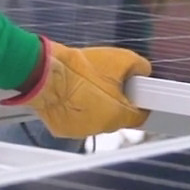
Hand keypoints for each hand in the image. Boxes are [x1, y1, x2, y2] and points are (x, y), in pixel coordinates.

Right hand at [2, 37, 150, 138]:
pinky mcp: (62, 130)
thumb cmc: (77, 68)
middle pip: (116, 118)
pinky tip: (70, 94)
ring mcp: (80, 131)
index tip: (136, 94)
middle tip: (106, 83)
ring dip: (94, 107)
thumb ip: (140, 67)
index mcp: (119, 115)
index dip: (140, 101)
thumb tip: (144, 70)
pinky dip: (75, 111)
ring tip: (84, 86)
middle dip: (114, 102)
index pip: (141, 116)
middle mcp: (101, 128)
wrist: (44, 73)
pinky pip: (75, 121)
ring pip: (95, 120)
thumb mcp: (120, 59)